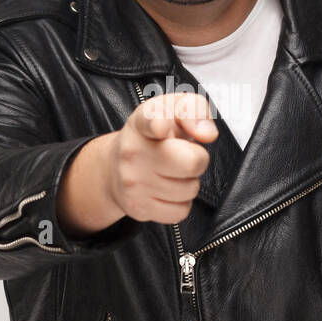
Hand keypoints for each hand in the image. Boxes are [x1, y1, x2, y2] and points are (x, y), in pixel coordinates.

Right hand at [107, 91, 218, 223]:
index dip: (159, 122)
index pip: (150, 120)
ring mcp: (133, 182)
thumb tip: (207, 134)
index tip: (160, 127)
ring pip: (190, 189)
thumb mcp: (172, 111)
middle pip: (192, 162)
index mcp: (143, 122)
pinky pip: (181, 211)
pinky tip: (166, 191)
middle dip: (197, 160)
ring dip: (188, 182)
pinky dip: (180, 203)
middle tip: (184, 155)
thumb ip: (195, 109)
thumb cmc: (154, 137)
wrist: (114, 169)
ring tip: (172, 172)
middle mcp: (133, 151)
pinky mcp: (138, 208)